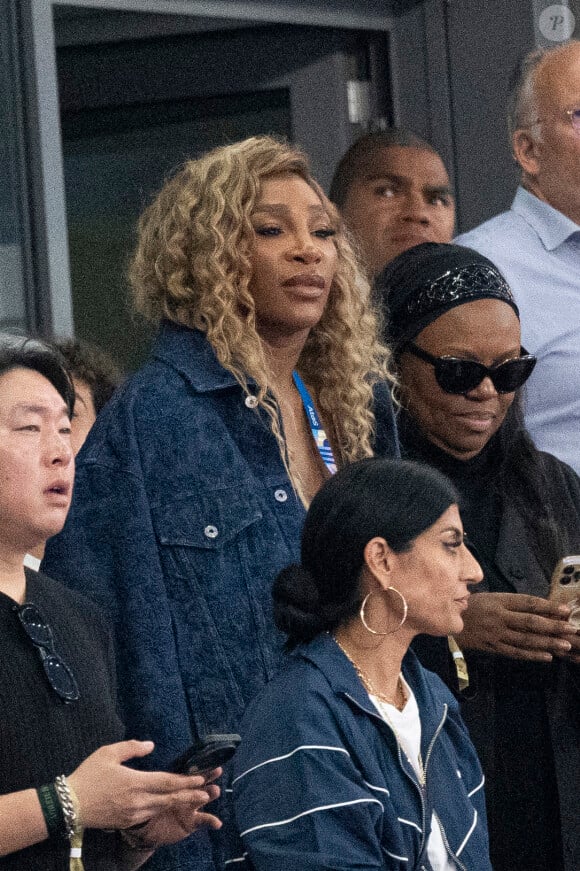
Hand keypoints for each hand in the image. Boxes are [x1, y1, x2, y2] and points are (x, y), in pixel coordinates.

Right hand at [68, 741, 220, 831]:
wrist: (70, 805)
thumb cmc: (89, 775)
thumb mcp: (109, 753)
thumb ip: (132, 747)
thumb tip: (151, 745)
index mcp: (135, 782)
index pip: (167, 782)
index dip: (186, 781)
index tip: (202, 778)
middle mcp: (138, 800)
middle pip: (170, 798)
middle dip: (190, 795)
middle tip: (209, 793)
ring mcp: (133, 813)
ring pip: (161, 807)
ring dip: (179, 803)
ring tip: (195, 800)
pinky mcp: (127, 821)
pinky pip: (150, 813)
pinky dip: (163, 809)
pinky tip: (169, 805)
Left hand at [122, 768, 221, 848]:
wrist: (146, 833)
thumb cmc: (145, 808)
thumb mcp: (145, 788)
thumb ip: (147, 774)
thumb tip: (149, 747)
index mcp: (175, 785)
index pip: (186, 774)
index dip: (195, 767)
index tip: (204, 759)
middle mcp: (185, 794)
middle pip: (198, 782)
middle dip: (208, 776)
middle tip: (218, 770)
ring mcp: (190, 808)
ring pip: (202, 799)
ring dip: (210, 794)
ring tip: (215, 790)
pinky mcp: (191, 823)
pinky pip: (203, 820)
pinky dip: (211, 821)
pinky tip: (218, 823)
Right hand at [457, 592, 578, 661]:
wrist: (444, 619)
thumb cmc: (469, 605)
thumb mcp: (489, 597)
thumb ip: (511, 603)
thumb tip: (539, 608)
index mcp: (498, 600)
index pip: (527, 603)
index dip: (547, 606)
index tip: (565, 610)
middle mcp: (498, 617)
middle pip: (529, 622)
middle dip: (553, 626)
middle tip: (571, 629)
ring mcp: (494, 633)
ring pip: (525, 639)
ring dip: (546, 643)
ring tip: (565, 645)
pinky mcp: (491, 647)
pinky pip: (514, 652)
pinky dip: (531, 655)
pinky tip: (546, 657)